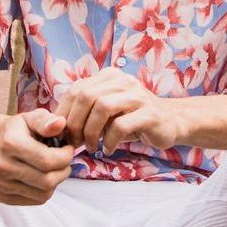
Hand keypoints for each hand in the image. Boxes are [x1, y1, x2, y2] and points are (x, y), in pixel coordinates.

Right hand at [0, 109, 75, 205]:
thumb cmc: (16, 129)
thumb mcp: (30, 117)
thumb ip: (46, 121)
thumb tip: (61, 124)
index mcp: (11, 143)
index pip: (48, 160)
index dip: (66, 156)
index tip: (68, 148)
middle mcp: (3, 166)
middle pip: (47, 180)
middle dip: (64, 170)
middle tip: (64, 160)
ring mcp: (0, 184)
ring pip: (44, 194)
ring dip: (56, 181)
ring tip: (54, 168)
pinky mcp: (1, 196)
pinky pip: (35, 201)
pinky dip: (45, 190)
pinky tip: (41, 176)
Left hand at [55, 69, 181, 153]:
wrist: (170, 123)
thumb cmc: (131, 120)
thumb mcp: (106, 112)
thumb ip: (85, 112)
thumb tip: (56, 127)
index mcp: (109, 76)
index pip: (76, 89)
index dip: (64, 113)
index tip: (62, 134)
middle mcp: (123, 81)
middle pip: (87, 95)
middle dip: (75, 123)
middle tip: (75, 143)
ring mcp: (137, 95)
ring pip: (102, 107)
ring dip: (91, 131)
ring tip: (91, 147)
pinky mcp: (149, 113)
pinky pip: (121, 126)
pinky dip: (109, 141)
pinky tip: (108, 149)